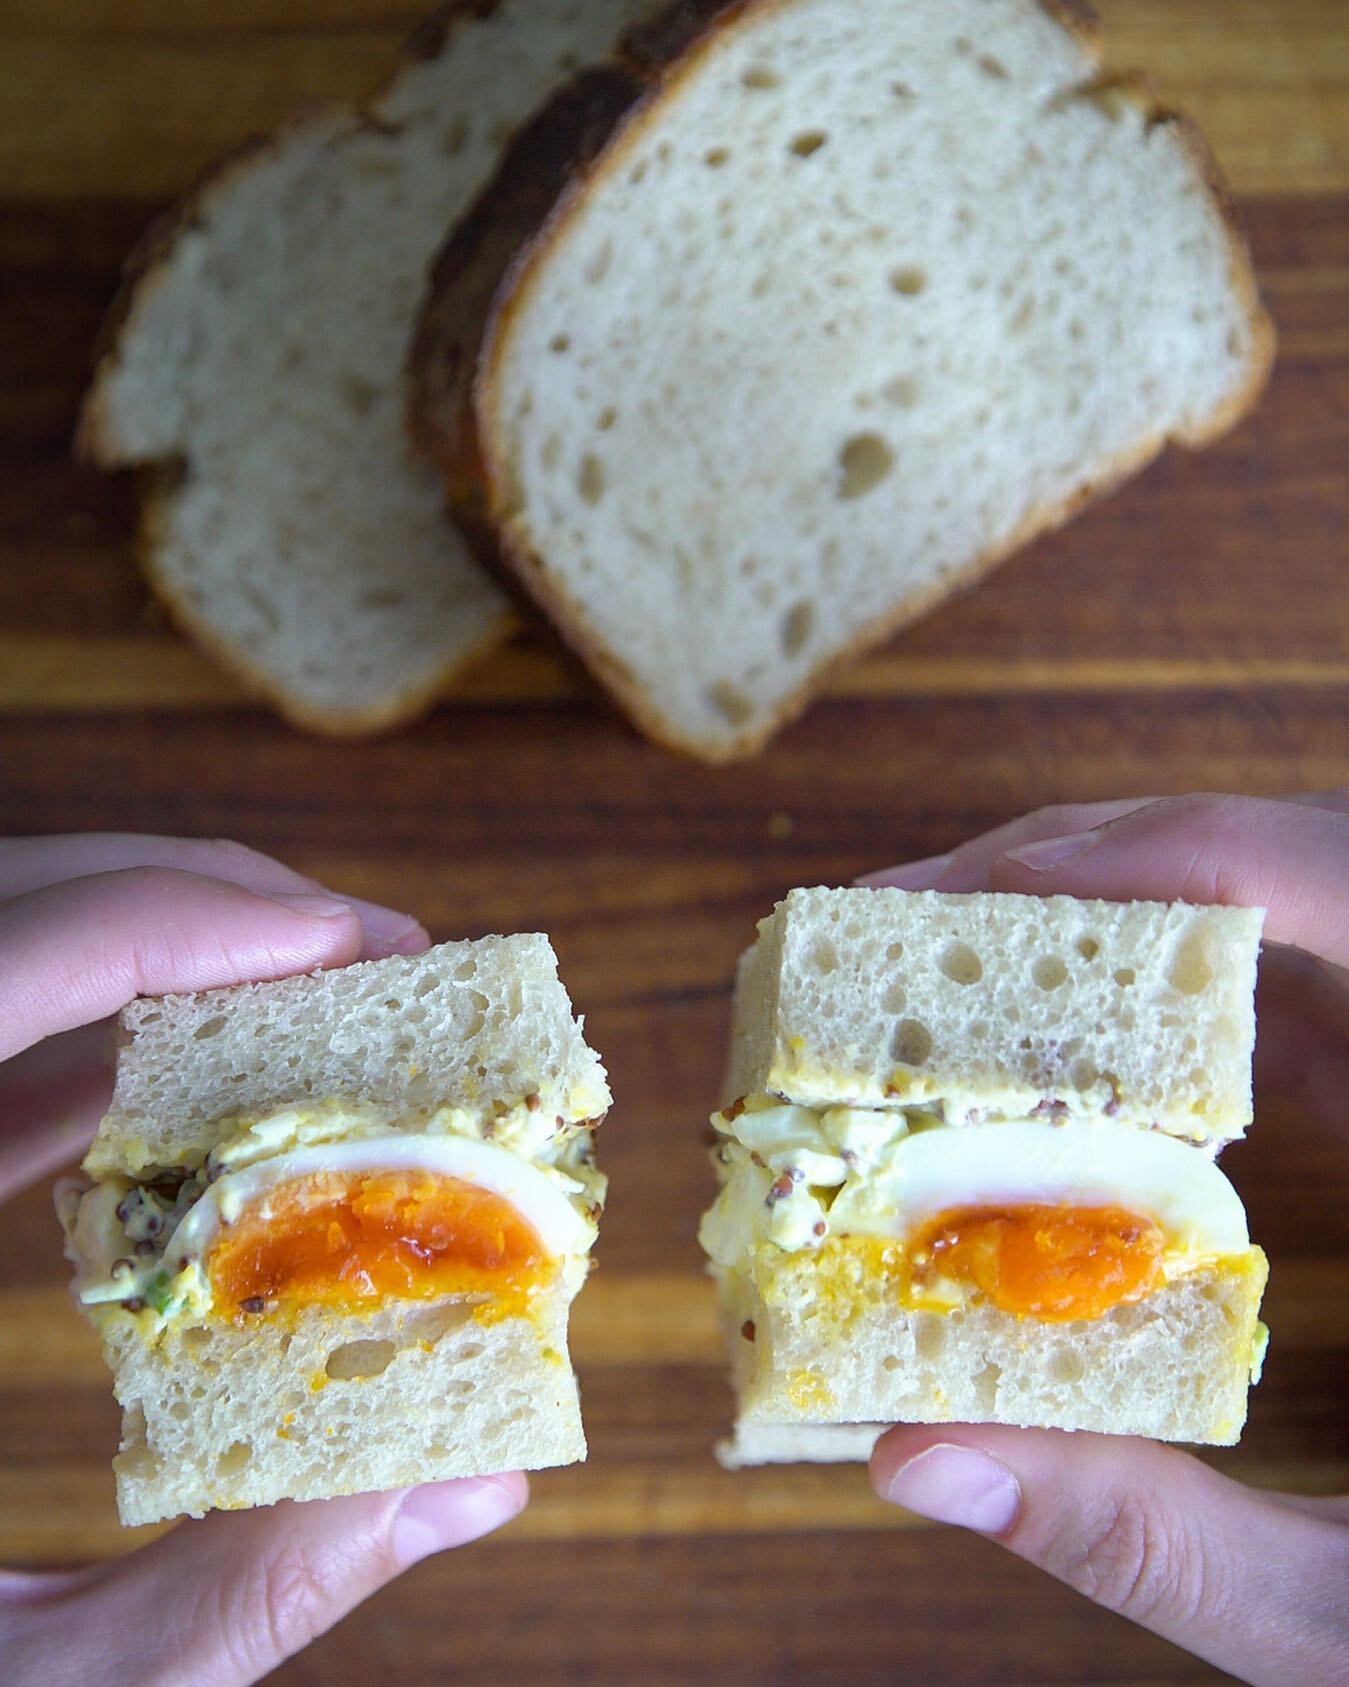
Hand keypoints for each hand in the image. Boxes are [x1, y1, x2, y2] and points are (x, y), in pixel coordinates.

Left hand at [0, 835, 526, 1685]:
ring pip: (0, 963)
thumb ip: (235, 1592)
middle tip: (371, 953)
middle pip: (1, 919)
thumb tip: (467, 1486)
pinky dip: (101, 1051)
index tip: (347, 940)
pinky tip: (205, 1096)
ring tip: (319, 993)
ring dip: (163, 951)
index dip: (168, 925)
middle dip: (196, 899)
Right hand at [862, 792, 1348, 1685]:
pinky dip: (1137, 1002)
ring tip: (938, 979)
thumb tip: (916, 1459)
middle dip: (1076, 876)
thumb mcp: (1348, 1608)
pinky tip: (1040, 1057)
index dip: (1152, 857)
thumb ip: (1156, 1537)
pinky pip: (1266, 994)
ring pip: (1257, 920)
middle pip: (1270, 871)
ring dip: (1091, 927)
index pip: (1331, 882)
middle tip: (899, 929)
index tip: (975, 889)